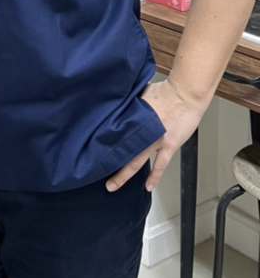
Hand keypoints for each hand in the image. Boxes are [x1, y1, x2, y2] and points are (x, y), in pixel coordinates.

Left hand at [106, 79, 207, 193]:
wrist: (185, 94)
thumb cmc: (165, 90)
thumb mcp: (140, 94)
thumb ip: (130, 104)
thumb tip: (119, 106)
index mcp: (132, 118)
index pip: (112, 134)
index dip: (102, 144)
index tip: (92, 152)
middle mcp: (141, 131)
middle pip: (120, 151)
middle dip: (108, 164)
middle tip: (96, 172)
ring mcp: (155, 140)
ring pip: (136, 161)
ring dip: (124, 174)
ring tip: (113, 185)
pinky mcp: (169, 145)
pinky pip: (160, 165)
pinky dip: (154, 177)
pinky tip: (148, 187)